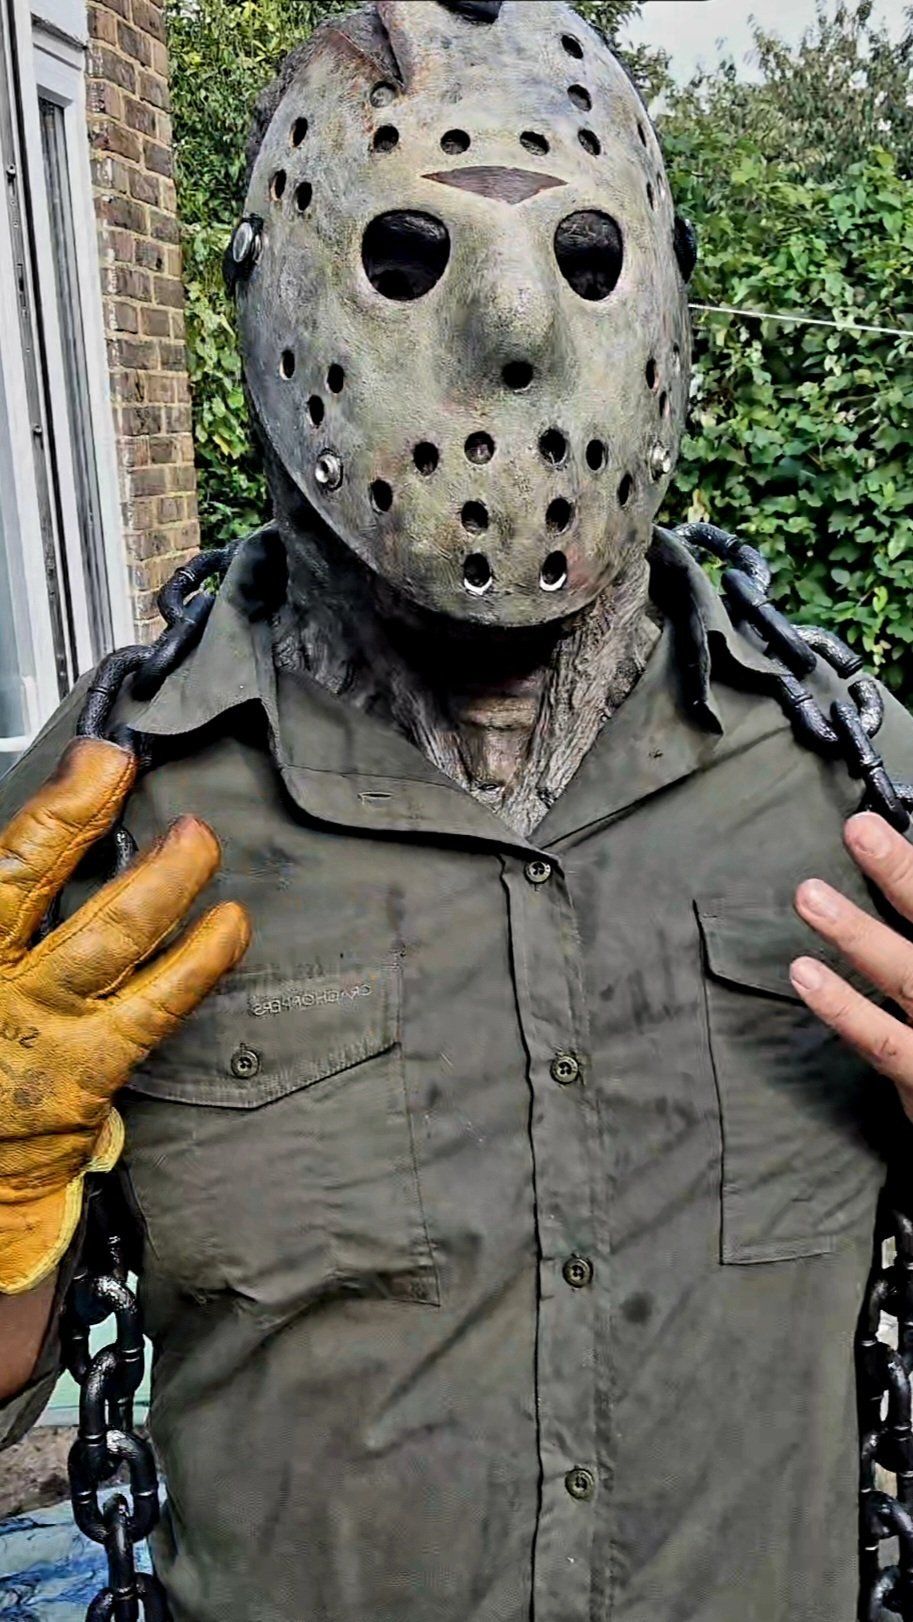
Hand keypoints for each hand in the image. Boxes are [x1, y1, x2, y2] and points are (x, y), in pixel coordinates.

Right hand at [0, 737, 249, 1291]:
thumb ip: (7, 907)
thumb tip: (46, 845)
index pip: (4, 864)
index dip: (58, 805)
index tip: (98, 760)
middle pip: (31, 879)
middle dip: (83, 815)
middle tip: (128, 769)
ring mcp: (42, 1026)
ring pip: (110, 934)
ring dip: (162, 879)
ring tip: (199, 840)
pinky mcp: (91, 1070)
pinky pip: (158, 1005)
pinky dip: (201, 959)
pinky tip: (232, 924)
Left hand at [792, 812, 912, 1120]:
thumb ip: (907, 926)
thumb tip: (889, 880)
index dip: (908, 866)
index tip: (871, 823)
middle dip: (901, 874)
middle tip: (859, 830)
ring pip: (904, 976)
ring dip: (857, 934)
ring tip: (809, 897)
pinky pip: (881, 1041)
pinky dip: (842, 1007)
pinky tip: (803, 974)